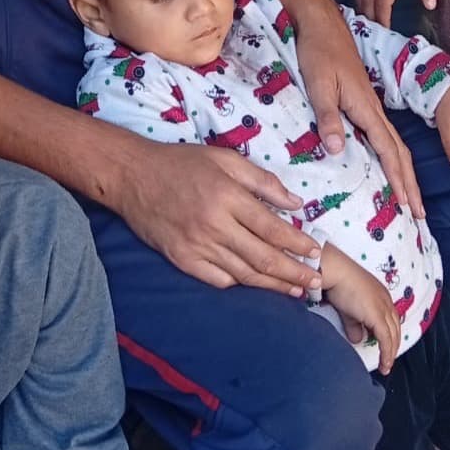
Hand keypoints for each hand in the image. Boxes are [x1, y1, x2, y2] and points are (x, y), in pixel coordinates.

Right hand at [114, 141, 322, 297]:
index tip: (316, 252)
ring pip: (243, 274)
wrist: (133, 176)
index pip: (271, 227)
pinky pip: (218, 280)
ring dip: (273, 285)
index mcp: (226, 196)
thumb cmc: (181, 163)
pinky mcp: (182, 260)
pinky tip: (256, 285)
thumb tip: (296, 203)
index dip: (297, 243)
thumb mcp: (224, 158)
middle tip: (316, 281)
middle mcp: (213, 225)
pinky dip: (240, 285)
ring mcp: (196, 246)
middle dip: (294, 272)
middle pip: (262, 257)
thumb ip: (261, 180)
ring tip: (296, 290)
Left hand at [296, 0, 423, 218]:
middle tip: (418, 213)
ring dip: (403, 170)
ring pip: (393, 143)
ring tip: (409, 195)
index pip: (388, 151)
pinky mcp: (361, 100)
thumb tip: (338, 151)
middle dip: (410, 183)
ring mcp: (369, 105)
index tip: (408, 205)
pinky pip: (382, 134)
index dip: (399, 179)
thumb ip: (328, 117)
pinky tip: (386, 163)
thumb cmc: (318, 52)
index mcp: (366, 108)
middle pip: (398, 151)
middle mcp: (373, 109)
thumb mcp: (318, 85)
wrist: (321, 22)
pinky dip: (390, 155)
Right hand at [320, 243, 401, 374]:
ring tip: (386, 366)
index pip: (391, 320)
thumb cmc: (339, 283)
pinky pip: (386, 340)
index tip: (386, 348)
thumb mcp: (348, 308)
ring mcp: (383, 308)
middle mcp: (386, 302)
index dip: (390, 336)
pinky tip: (384, 363)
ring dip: (391, 353)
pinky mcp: (378, 316)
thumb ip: (354, 325)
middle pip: (395, 329)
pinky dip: (387, 353)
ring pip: (393, 336)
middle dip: (393, 347)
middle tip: (387, 361)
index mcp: (381, 296)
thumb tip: (357, 339)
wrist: (336, 272)